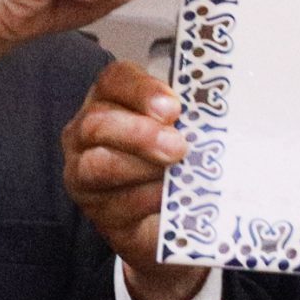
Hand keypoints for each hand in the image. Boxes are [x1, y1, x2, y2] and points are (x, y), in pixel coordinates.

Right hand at [62, 60, 208, 299]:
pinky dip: (147, 200)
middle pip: (97, 123)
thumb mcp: (187, 128)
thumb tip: (213, 107)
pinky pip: (117, 204)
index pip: (114, 80)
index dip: (141, 90)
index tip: (173, 107)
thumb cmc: (181, 159)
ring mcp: (85, 174)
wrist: (176, 219)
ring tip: (177, 172)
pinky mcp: (98, 212)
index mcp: (112, 99)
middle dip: (140, 134)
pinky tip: (171, 199)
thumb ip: (191, 114)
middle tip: (178, 146)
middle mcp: (87, 134)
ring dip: (142, 168)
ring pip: (98, 166)